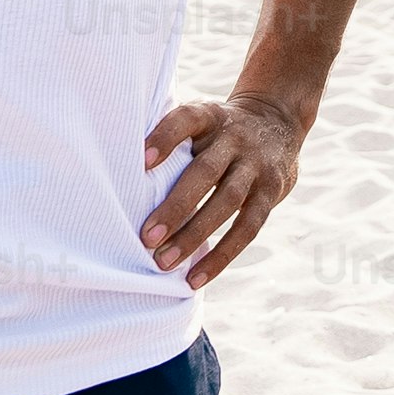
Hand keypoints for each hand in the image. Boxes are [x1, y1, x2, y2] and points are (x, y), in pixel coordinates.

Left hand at [141, 91, 305, 287]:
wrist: (277, 121)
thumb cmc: (217, 132)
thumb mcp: (200, 120)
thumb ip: (172, 140)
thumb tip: (116, 173)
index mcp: (211, 116)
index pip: (187, 120)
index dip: (165, 137)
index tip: (141, 160)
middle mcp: (236, 138)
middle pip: (206, 171)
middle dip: (176, 206)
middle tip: (145, 238)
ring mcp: (257, 165)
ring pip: (227, 201)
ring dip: (194, 235)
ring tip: (164, 263)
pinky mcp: (272, 191)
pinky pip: (248, 228)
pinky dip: (221, 256)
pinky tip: (196, 278)